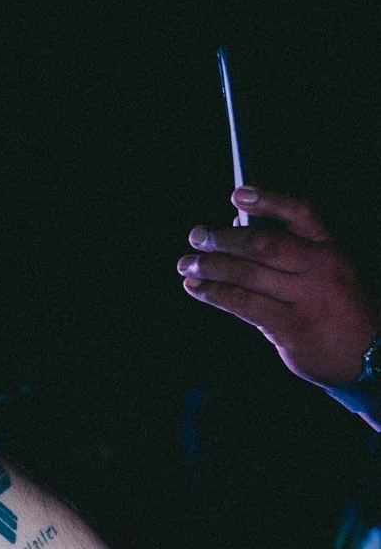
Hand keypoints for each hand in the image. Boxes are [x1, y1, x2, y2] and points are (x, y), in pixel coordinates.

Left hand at [180, 188, 377, 390]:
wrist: (366, 354)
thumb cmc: (332, 305)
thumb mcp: (324, 270)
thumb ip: (287, 249)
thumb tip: (235, 225)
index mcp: (330, 248)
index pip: (302, 213)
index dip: (269, 200)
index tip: (237, 194)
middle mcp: (322, 269)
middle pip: (263, 243)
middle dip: (223, 238)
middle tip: (197, 236)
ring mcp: (308, 299)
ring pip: (247, 274)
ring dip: (209, 266)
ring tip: (187, 264)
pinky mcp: (292, 327)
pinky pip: (243, 304)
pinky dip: (213, 293)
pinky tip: (197, 287)